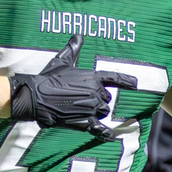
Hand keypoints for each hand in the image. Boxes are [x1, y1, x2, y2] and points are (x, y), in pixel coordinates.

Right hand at [8, 35, 137, 138]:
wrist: (35, 96)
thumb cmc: (48, 78)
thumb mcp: (62, 60)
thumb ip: (73, 48)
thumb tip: (79, 35)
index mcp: (93, 77)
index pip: (115, 78)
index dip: (127, 81)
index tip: (136, 84)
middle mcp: (96, 92)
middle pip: (107, 99)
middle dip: (98, 100)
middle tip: (80, 98)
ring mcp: (92, 108)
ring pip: (103, 112)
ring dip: (95, 112)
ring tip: (78, 109)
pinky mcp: (85, 122)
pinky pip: (100, 129)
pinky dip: (106, 134)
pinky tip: (112, 136)